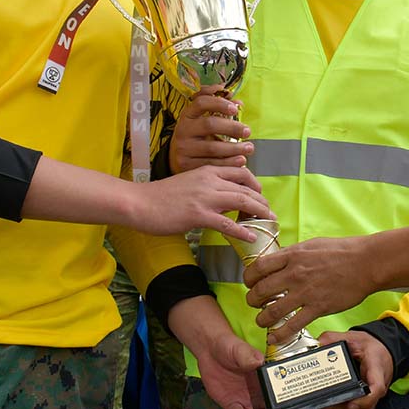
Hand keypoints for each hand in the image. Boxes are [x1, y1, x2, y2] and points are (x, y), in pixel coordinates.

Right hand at [132, 166, 272, 241]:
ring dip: (259, 212)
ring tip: (268, 222)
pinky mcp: (198, 215)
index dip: (255, 185)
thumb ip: (206, 186)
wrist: (139, 202)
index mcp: (207, 171)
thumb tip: (222, 198)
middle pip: (246, 187)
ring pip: (241, 201)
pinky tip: (250, 237)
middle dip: (262, 201)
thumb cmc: (160, 196)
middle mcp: (209, 180)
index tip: (260, 197)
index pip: (241, 172)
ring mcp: (205, 197)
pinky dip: (242, 231)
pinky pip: (227, 223)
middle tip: (269, 213)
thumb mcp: (188, 182)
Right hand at [170, 88, 251, 173]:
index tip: (235, 109)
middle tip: (247, 131)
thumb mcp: (202, 119)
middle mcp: (183, 130)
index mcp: (187, 115)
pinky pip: (211, 164)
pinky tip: (240, 161)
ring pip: (212, 148)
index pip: (201, 102)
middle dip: (232, 127)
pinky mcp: (187, 165)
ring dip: (234, 148)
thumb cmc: (197, 135)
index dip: (219, 103)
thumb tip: (239, 102)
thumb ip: (219, 108)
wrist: (177, 157)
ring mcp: (184, 148)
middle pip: (209, 124)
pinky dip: (228, 163)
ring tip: (248, 148)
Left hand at [182, 309, 264, 408]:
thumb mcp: (240, 348)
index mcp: (261, 374)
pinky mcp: (230, 401)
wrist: (209, 351)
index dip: (275, 395)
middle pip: (266, 404)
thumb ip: (249, 356)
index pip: (273, 388)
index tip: (274, 399)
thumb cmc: (228, 346)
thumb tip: (259, 362)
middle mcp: (255, 388)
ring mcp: (243, 396)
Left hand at [244, 236, 375, 341]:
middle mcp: (294, 274)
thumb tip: (279, 261)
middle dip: (252, 300)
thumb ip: (293, 255)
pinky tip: (275, 338)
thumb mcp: (311, 245)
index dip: (248, 278)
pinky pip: (292, 326)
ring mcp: (305, 292)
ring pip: (272, 311)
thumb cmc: (342, 251)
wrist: (365, 262)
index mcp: (292, 256)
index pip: (258, 268)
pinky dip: (280, 334)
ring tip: (262, 321)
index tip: (249, 283)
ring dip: (262, 319)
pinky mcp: (317, 308)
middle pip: (260, 291)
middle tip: (254, 303)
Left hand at [315, 331, 393, 408]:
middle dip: (346, 408)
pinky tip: (331, 406)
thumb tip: (318, 343)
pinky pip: (356, 406)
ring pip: (360, 408)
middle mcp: (377, 385)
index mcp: (377, 369)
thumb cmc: (371, 346)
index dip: (364, 399)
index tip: (351, 403)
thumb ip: (335, 338)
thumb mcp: (354, 338)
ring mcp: (372, 393)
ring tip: (326, 408)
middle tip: (329, 407)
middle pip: (366, 404)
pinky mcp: (365, 396)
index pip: (377, 388)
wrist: (381, 350)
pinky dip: (344, 408)